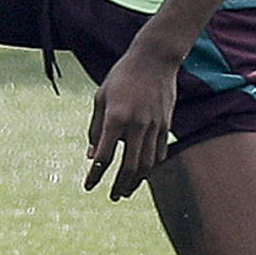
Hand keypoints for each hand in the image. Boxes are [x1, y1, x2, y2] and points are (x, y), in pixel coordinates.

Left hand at [84, 42, 176, 200]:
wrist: (155, 58)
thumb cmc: (122, 76)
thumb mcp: (101, 97)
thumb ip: (96, 128)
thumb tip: (92, 156)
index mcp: (116, 117)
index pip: (104, 156)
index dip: (95, 175)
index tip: (89, 186)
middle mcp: (136, 125)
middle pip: (129, 167)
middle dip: (119, 186)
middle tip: (112, 196)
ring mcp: (154, 126)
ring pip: (147, 165)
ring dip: (136, 182)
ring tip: (127, 191)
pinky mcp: (166, 124)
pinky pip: (159, 153)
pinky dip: (151, 167)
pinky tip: (143, 173)